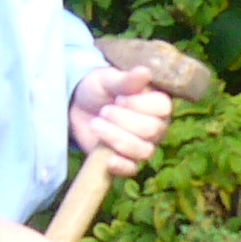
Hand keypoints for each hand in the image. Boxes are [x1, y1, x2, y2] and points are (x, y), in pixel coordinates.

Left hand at [69, 64, 172, 179]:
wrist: (77, 107)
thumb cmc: (98, 89)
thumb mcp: (106, 79)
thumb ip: (125, 80)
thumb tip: (145, 72)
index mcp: (157, 102)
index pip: (163, 107)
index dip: (140, 105)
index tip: (119, 98)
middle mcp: (156, 125)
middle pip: (152, 130)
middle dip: (123, 120)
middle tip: (104, 111)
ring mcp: (143, 145)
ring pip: (143, 150)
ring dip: (117, 138)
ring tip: (97, 124)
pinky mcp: (127, 161)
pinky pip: (132, 169)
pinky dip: (121, 166)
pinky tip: (108, 159)